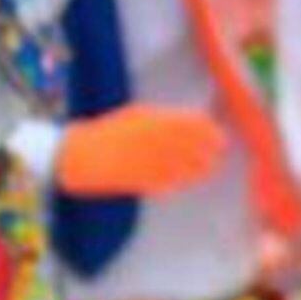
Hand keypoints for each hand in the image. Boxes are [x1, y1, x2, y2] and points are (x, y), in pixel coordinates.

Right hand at [54, 104, 229, 198]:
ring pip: (189, 168)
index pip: (197, 126)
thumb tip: (193, 122)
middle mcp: (159, 142)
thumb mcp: (138, 115)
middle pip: (198, 148)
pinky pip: (172, 184)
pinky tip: (183, 180)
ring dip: (201, 169)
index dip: (211, 133)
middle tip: (216, 154)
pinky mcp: (146, 182)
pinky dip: (180, 182)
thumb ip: (165, 119)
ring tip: (206, 168)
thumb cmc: (111, 131)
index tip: (218, 138)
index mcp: (157, 122)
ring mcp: (153, 163)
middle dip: (211, 151)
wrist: (82, 155)